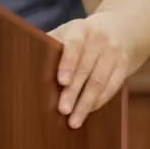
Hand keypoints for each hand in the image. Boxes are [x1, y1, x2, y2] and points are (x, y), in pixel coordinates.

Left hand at [48, 13, 128, 128]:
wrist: (119, 27)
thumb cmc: (81, 35)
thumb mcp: (67, 32)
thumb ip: (50, 45)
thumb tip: (25, 64)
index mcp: (80, 29)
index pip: (74, 46)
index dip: (68, 64)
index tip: (61, 81)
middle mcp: (99, 40)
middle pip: (86, 69)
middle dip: (74, 91)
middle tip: (63, 110)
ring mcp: (114, 53)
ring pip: (100, 82)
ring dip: (87, 103)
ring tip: (74, 121)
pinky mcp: (124, 66)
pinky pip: (112, 87)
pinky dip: (99, 101)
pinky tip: (88, 112)